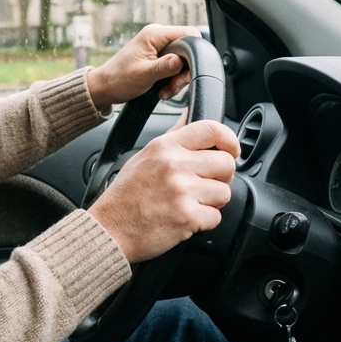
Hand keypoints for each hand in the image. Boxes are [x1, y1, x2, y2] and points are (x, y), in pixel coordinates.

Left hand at [85, 25, 199, 109]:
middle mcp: (158, 37)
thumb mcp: (143, 74)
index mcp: (155, 34)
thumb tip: (182, 61)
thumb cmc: (118, 79)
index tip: (185, 72)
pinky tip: (163, 90)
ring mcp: (159, 47)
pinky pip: (175, 68)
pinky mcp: (158, 58)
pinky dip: (172, 81)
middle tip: (174, 86)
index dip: (194, 53)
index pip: (189, 34)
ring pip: (183, 61)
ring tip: (165, 91)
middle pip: (188, 50)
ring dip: (177, 79)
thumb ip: (165, 67)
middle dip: (184, 71)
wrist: (104, 88)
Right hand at [89, 120, 239, 263]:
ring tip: (189, 203)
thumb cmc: (126, 195)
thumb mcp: (145, 155)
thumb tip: (190, 113)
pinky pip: (216, 217)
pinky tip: (185, 218)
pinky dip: (204, 222)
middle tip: (204, 185)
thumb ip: (173, 136)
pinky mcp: (187, 217)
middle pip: (226, 163)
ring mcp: (182, 191)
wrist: (110, 229)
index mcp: (164, 147)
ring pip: (224, 192)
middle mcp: (174, 165)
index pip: (211, 129)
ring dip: (212, 202)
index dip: (229, 140)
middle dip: (221, 177)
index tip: (231, 150)